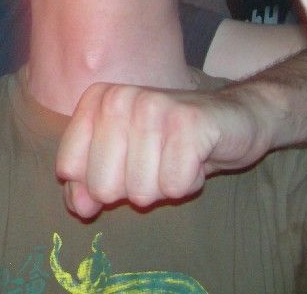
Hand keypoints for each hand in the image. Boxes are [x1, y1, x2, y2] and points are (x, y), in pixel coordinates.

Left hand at [56, 81, 270, 217]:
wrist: (237, 119)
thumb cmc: (171, 143)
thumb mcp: (124, 162)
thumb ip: (90, 183)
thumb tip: (79, 207)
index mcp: (96, 100)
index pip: (69, 168)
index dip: (98, 184)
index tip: (124, 166)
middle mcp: (118, 98)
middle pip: (103, 187)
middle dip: (134, 190)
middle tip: (156, 164)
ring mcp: (153, 107)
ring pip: (141, 191)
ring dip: (164, 187)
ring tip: (177, 160)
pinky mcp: (189, 123)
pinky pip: (175, 186)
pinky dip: (189, 183)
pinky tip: (197, 159)